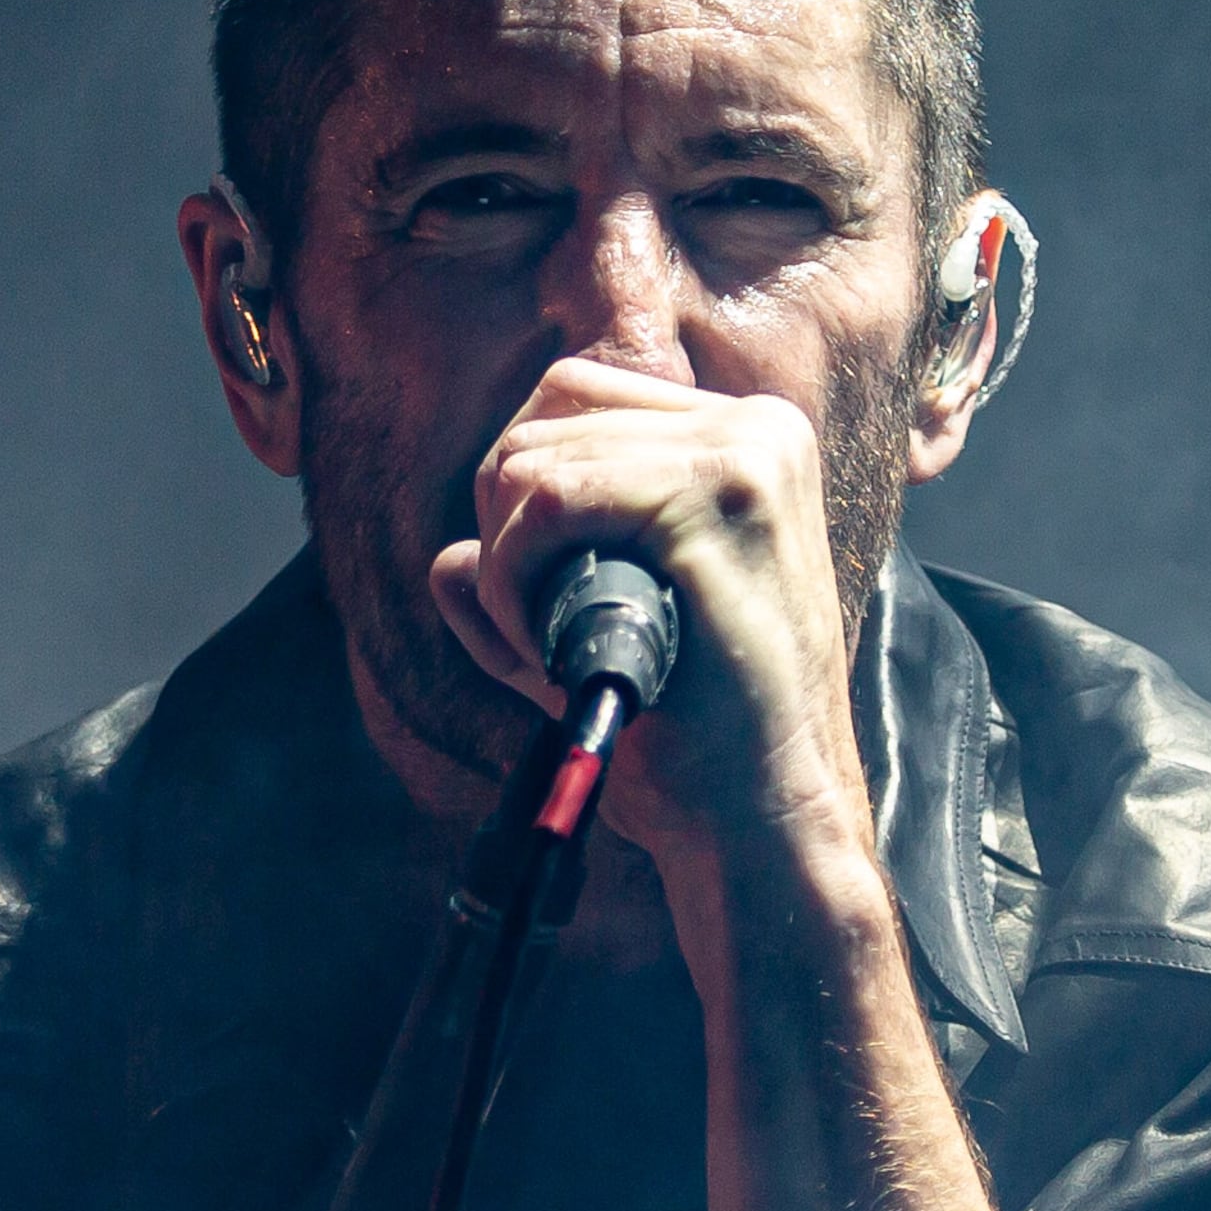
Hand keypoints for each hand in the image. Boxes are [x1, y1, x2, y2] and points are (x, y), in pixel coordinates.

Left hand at [426, 359, 877, 880]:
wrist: (762, 812)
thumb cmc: (691, 733)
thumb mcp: (600, 637)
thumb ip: (525, 587)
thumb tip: (447, 560)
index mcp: (743, 439)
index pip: (575, 398)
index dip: (519, 497)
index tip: (541, 597)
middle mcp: (756, 426)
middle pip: (544, 418)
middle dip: (505, 532)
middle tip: (540, 633)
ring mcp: (745, 451)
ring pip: (535, 461)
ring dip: (508, 566)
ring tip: (550, 648)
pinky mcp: (718, 495)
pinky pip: (550, 503)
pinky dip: (516, 579)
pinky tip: (549, 646)